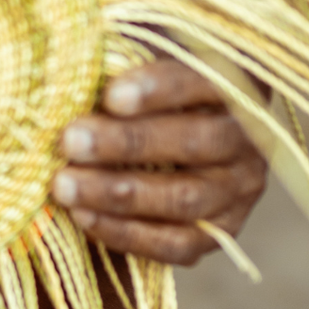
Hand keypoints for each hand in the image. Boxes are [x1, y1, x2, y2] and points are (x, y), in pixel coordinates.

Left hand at [49, 58, 265, 264]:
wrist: (167, 146)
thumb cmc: (142, 95)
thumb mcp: (139, 69)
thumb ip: (119, 64)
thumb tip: (73, 65)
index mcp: (231, 88)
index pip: (202, 83)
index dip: (158, 89)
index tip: (111, 95)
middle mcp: (244, 142)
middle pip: (194, 143)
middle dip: (126, 143)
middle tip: (70, 140)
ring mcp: (237, 192)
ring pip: (183, 198)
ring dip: (117, 193)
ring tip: (64, 185)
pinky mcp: (219, 233)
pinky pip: (176, 244)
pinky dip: (126, 233)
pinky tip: (84, 216)